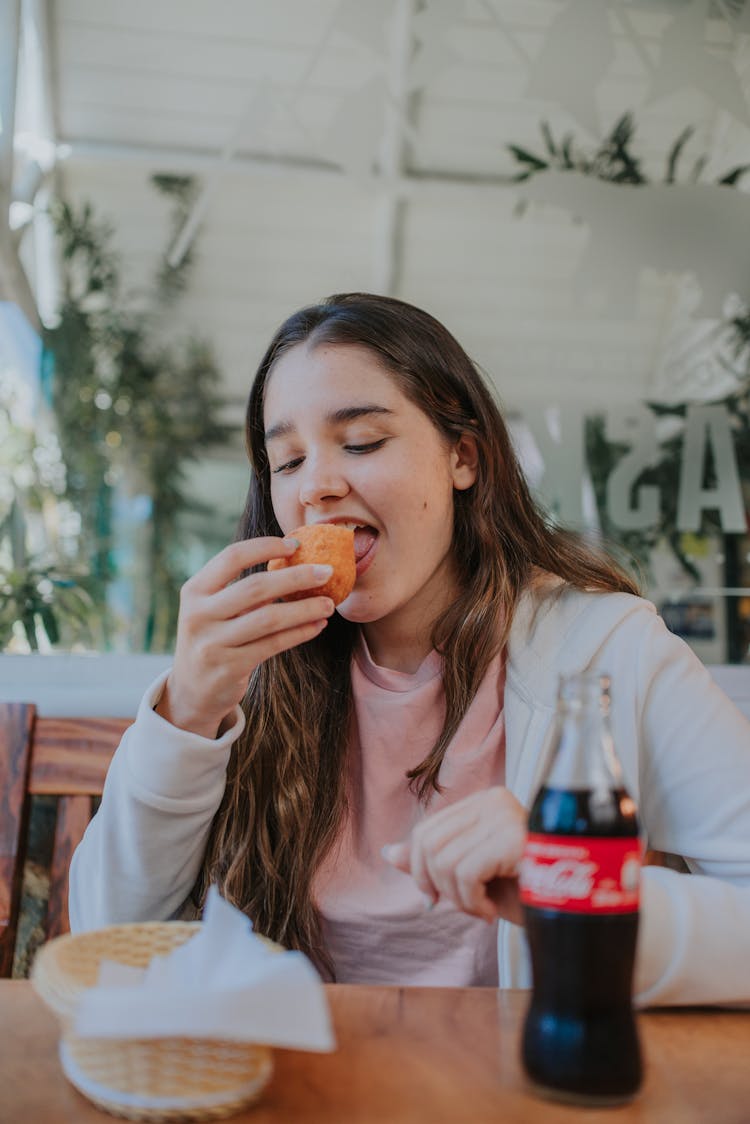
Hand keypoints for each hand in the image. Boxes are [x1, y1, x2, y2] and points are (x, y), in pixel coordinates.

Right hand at [157, 536, 336, 737]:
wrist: (192, 690)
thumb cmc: (213, 638)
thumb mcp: (215, 610)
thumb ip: (244, 590)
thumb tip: (297, 564)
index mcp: (195, 591)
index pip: (232, 557)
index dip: (265, 547)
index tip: (295, 545)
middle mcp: (199, 615)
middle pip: (255, 587)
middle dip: (296, 577)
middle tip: (326, 571)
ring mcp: (212, 643)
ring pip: (269, 618)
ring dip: (304, 608)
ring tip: (329, 603)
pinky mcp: (229, 667)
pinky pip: (273, 644)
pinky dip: (299, 633)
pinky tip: (317, 625)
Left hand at [382, 787, 527, 924]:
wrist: (574, 915)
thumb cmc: (527, 894)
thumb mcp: (472, 878)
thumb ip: (433, 862)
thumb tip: (388, 853)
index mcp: (485, 803)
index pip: (427, 830)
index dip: (422, 871)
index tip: (440, 899)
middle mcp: (494, 801)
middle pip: (428, 844)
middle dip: (436, 886)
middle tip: (463, 908)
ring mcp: (506, 816)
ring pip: (443, 861)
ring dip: (458, 899)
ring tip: (483, 910)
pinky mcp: (515, 838)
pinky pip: (465, 872)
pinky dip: (470, 903)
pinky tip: (492, 912)